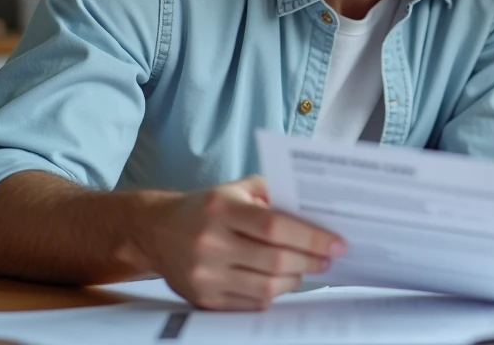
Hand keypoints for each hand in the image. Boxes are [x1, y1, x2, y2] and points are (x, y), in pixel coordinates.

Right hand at [137, 175, 345, 309]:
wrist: (156, 232)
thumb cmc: (208, 207)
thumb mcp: (237, 188)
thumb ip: (275, 194)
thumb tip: (317, 211)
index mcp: (221, 209)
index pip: (275, 227)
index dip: (311, 237)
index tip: (337, 242)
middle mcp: (209, 243)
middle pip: (274, 261)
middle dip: (310, 260)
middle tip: (329, 257)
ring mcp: (204, 275)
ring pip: (265, 287)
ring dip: (294, 279)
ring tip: (306, 268)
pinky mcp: (202, 299)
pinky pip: (250, 304)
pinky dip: (272, 294)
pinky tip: (282, 281)